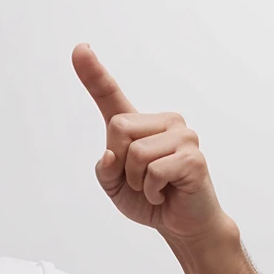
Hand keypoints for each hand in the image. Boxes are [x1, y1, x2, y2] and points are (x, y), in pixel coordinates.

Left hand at [71, 43, 229, 241]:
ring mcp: (183, 136)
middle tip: (139, 179)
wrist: (181, 224)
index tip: (80, 49)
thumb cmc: (149, 198)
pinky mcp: (193, 156)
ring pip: (135, 153)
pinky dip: (151, 190)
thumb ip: (105, 168)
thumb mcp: (113, 185)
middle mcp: (164, 122)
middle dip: (120, 163)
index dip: (93, 73)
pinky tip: (166, 192)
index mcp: (139, 125)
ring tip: (155, 186)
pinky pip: (153, 172)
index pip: (111, 95)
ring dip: (136, 180)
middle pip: (117, 127)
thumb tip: (112, 153)